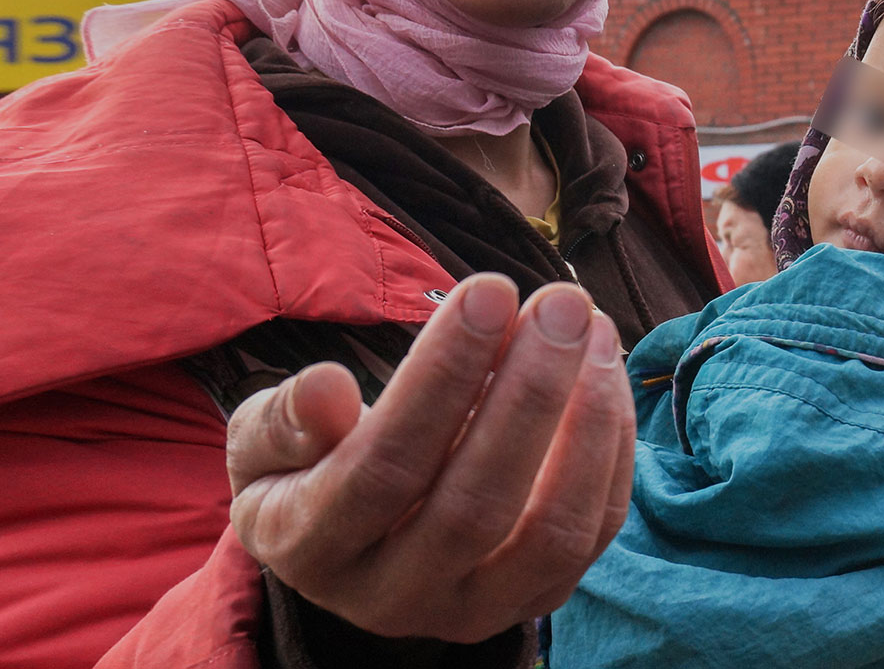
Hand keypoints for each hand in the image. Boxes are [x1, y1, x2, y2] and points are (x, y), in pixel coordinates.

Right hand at [226, 274, 635, 643]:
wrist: (347, 547)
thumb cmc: (303, 469)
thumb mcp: (260, 443)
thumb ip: (282, 420)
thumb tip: (327, 388)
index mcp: (313, 549)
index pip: (385, 467)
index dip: (441, 377)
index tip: (486, 289)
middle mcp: (395, 596)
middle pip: (476, 505)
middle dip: (529, 392)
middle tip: (560, 301)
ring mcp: (473, 608)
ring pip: (552, 533)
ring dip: (586, 422)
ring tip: (595, 327)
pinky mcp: (536, 600)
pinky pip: (594, 533)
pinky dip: (610, 449)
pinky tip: (605, 371)